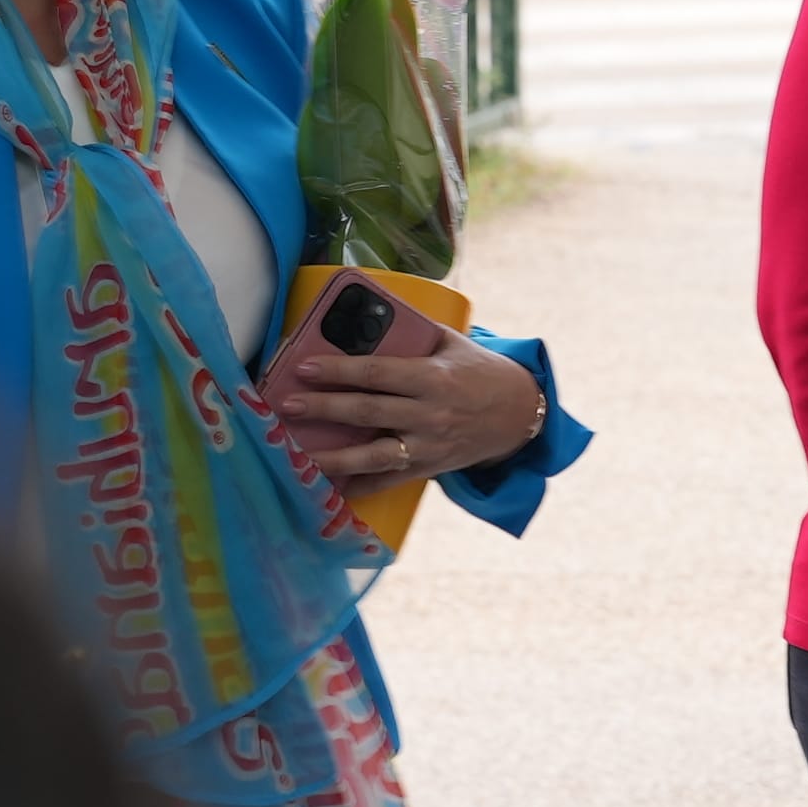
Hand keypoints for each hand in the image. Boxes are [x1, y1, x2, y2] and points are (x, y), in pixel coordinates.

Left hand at [278, 328, 544, 485]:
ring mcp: (427, 446)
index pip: (377, 374)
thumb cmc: (480, 372)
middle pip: (367, 412)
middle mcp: (428, 415)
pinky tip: (328, 486)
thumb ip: (412, 334)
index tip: (305, 367)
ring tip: (296, 455)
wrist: (519, 414)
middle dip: (323, 409)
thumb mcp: (451, 344)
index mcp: (432, 378)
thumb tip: (363, 319)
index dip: (339, 371)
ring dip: (332, 457)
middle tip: (288, 405)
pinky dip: (357, 487)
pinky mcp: (427, 468)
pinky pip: (386, 481)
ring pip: (372, 456)